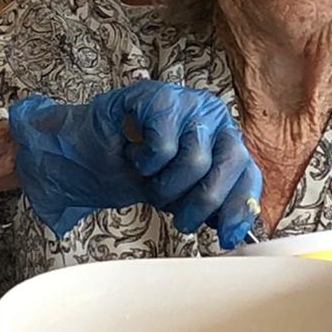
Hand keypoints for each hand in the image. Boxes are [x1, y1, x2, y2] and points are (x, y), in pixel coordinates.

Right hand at [8, 80, 261, 246]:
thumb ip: (209, 207)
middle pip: (230, 164)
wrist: (83, 158)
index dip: (239, 207)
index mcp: (224, 140)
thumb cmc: (132, 172)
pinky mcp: (159, 96)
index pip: (248, 173)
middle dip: (202, 201)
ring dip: (166, 183)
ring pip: (196, 159)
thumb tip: (235, 231)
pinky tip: (135, 154)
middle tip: (178, 215)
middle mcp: (213, 116)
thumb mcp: (179, 197)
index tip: (226, 236)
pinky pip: (165, 145)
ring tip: (149, 177)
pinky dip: (146, 162)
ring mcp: (188, 102)